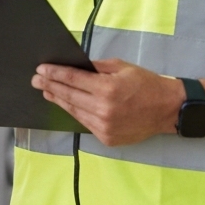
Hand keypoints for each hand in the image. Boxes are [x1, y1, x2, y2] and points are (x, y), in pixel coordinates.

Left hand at [31, 58, 183, 146]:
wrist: (167, 109)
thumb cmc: (146, 84)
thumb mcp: (121, 67)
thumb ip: (96, 67)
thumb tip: (74, 67)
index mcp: (107, 89)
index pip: (72, 79)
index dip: (54, 74)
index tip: (41, 70)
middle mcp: (103, 109)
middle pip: (69, 96)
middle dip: (50, 86)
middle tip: (36, 80)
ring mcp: (105, 126)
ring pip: (74, 111)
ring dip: (58, 101)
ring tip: (46, 92)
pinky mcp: (107, 138)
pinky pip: (85, 123)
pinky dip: (75, 113)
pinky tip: (66, 105)